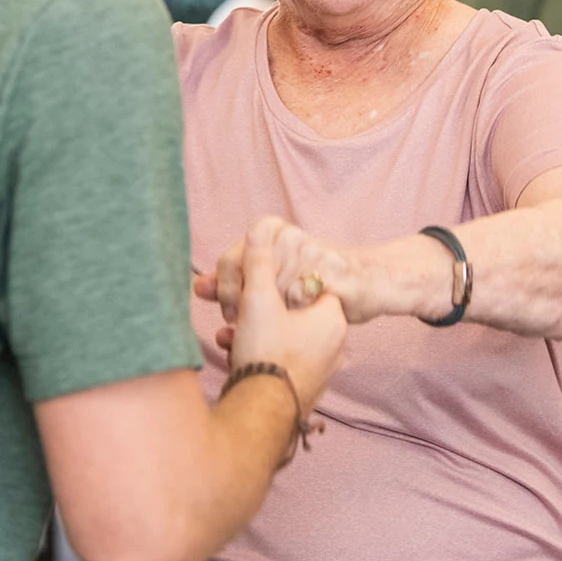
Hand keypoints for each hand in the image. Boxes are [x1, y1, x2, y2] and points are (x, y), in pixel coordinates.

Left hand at [195, 217, 380, 328]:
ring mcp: (312, 251)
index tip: (228, 313)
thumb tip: (197, 286)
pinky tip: (297, 325)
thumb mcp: (265, 279)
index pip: (229, 260)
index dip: (224, 291)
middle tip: (245, 327)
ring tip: (270, 330)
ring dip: (269, 318)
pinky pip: (303, 300)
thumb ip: (230, 281)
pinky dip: (296, 317)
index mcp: (270, 230)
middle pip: (248, 280)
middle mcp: (289, 236)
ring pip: (274, 294)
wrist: (363, 280)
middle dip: (243, 309)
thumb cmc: (309, 281)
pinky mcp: (333, 271)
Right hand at [197, 218, 346, 411]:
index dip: (278, 277)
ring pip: (281, 335)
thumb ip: (258, 263)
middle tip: (233, 306)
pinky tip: (231, 348)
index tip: (257, 282)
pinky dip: (255, 350)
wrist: (261, 417)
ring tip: (228, 329)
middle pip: (290, 310)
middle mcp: (332, 344)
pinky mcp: (300, 387)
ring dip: (251, 328)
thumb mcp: (258, 300)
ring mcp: (318, 368)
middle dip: (255, 305)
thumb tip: (260, 231)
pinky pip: (278, 358)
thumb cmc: (266, 355)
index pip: (308, 283)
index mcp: (332, 319)